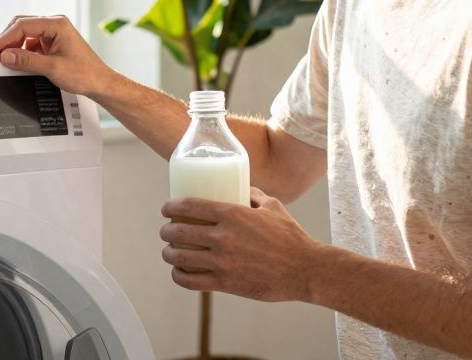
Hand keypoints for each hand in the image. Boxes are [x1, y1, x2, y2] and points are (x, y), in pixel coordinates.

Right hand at [0, 15, 119, 99]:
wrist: (100, 83)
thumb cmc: (85, 73)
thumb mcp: (52, 68)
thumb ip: (27, 61)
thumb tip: (6, 55)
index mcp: (57, 24)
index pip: (23, 25)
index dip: (4, 38)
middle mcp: (55, 25)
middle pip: (22, 26)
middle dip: (7, 40)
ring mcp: (53, 34)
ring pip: (24, 35)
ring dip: (14, 46)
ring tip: (4, 59)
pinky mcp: (51, 44)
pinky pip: (30, 44)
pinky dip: (22, 52)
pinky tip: (17, 62)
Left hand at [159, 187, 321, 301]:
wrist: (305, 269)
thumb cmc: (291, 236)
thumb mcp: (273, 206)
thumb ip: (254, 195)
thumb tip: (241, 188)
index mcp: (231, 214)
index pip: (188, 205)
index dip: (170, 207)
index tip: (166, 209)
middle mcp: (222, 236)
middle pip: (177, 231)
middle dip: (166, 231)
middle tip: (167, 231)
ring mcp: (222, 262)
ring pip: (178, 256)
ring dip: (168, 253)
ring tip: (169, 252)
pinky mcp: (225, 284)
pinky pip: (189, 280)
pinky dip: (179, 275)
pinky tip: (179, 272)